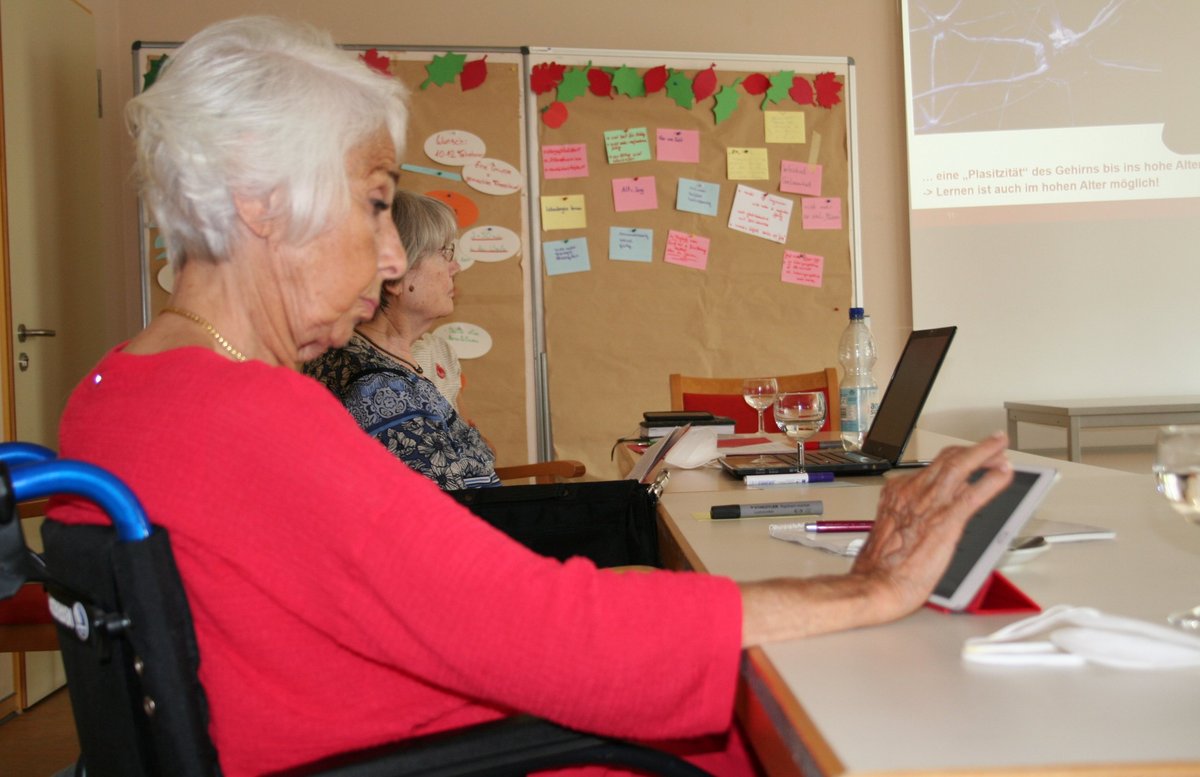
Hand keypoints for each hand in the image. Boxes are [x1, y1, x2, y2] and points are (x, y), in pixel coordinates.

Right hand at [851, 432, 1013, 616]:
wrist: (877, 583)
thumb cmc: (881, 567)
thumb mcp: (890, 530)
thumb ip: (909, 517)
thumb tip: (928, 517)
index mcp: (897, 494)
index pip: (930, 468)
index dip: (953, 459)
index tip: (965, 458)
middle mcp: (914, 492)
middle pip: (947, 459)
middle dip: (973, 450)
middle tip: (992, 447)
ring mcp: (931, 503)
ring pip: (961, 466)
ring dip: (986, 453)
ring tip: (1001, 449)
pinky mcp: (948, 520)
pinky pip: (975, 493)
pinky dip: (993, 480)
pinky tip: (1005, 474)